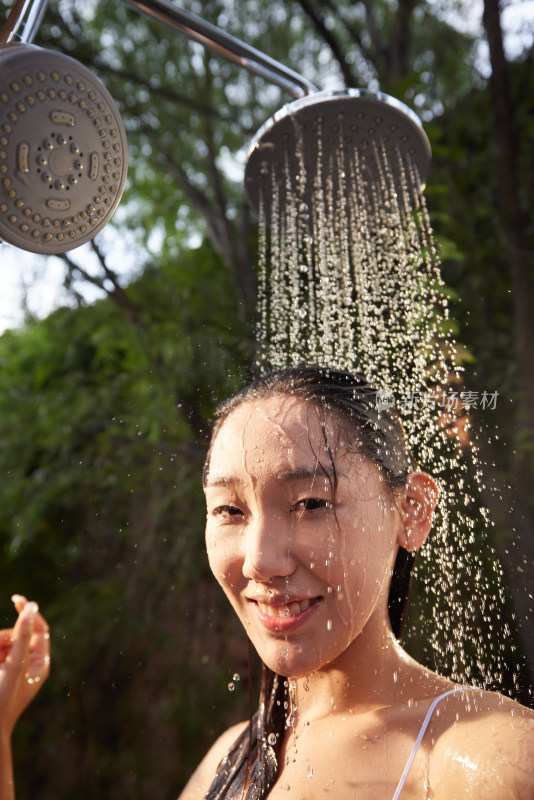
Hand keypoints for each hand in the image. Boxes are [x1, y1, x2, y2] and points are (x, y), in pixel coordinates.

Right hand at [0, 596, 49, 736]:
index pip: (39, 629)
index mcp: (40, 662)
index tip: (17, 599)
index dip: (29, 613)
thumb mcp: (14, 664)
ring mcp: (11, 668)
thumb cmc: (3, 699)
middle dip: (2, 637)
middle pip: (17, 635)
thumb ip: (22, 635)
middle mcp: (27, 664)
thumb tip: (31, 606)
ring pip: (3, 643)